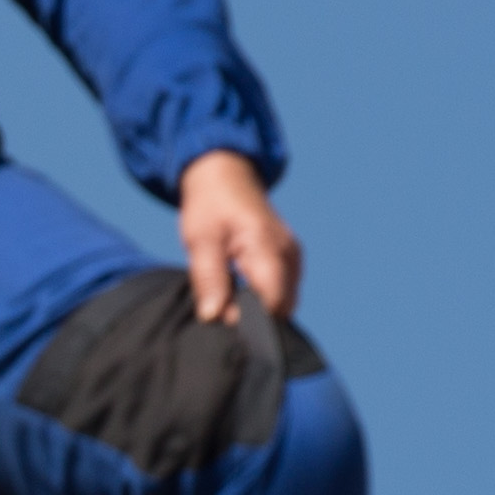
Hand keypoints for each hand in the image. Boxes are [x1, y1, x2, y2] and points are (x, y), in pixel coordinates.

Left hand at [176, 149, 297, 325]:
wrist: (224, 175)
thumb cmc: (210, 206)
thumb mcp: (200, 240)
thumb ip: (209, 280)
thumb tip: (214, 317)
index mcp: (266, 246)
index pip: (272, 303)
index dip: (250, 319)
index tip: (225, 316)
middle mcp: (288, 253)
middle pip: (282, 307)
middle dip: (255, 315)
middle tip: (223, 301)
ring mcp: (294, 255)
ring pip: (285, 302)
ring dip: (259, 305)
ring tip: (231, 287)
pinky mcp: (292, 258)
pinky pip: (285, 290)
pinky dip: (265, 294)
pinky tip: (242, 282)